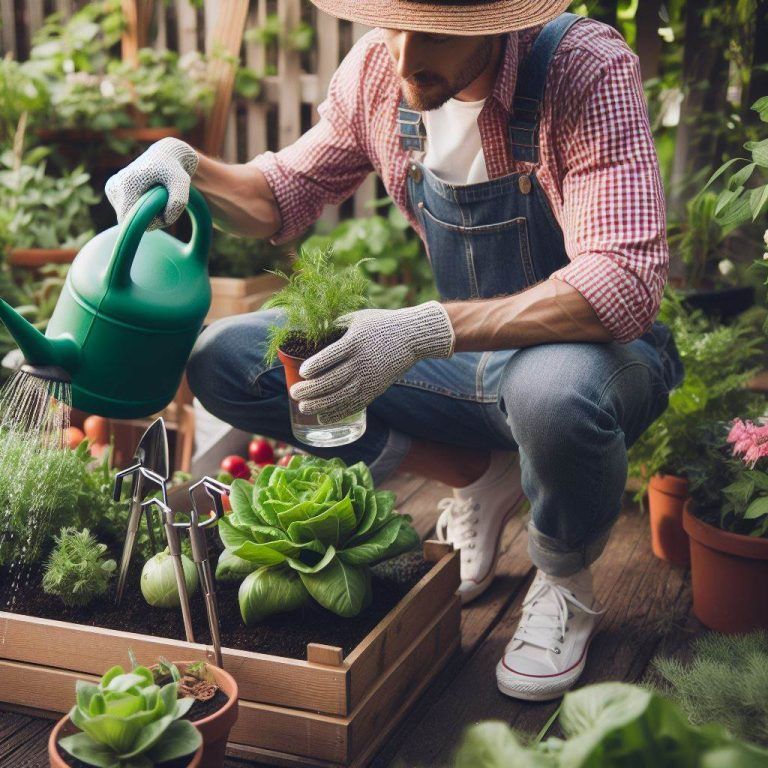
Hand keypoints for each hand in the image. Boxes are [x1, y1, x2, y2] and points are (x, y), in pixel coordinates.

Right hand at [105, 138, 198, 230]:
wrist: (164, 155)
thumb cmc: (174, 170)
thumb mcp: (182, 183)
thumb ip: (178, 202)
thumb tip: (166, 220)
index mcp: (127, 184)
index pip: (133, 220)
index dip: (151, 221)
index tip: (165, 211)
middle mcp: (115, 187)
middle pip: (130, 220)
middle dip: (148, 218)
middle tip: (163, 203)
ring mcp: (111, 190)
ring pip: (128, 218)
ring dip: (144, 214)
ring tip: (155, 197)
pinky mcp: (112, 192)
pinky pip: (126, 212)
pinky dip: (138, 209)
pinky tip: (146, 195)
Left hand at [290, 301, 454, 422]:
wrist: (413, 337)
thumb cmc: (381, 324)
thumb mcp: (357, 318)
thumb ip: (335, 325)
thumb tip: (310, 332)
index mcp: (355, 342)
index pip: (330, 357)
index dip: (314, 366)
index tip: (302, 372)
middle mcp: (362, 362)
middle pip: (332, 380)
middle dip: (310, 390)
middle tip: (294, 393)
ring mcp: (370, 378)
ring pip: (341, 396)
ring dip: (320, 405)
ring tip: (303, 408)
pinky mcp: (376, 390)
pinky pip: (355, 405)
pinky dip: (338, 412)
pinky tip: (323, 417)